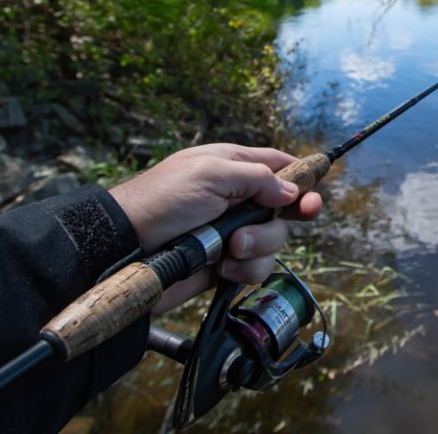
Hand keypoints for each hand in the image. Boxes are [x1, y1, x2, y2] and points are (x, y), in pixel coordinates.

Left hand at [109, 143, 322, 312]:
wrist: (123, 251)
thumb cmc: (161, 202)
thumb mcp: (210, 174)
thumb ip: (257, 178)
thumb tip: (291, 192)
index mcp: (232, 167)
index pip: (278, 167)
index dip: (301, 179)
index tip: (314, 194)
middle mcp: (236, 200)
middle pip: (284, 209)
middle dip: (283, 219)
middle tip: (293, 218)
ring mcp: (231, 234)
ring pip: (273, 242)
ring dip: (258, 247)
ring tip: (229, 249)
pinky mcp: (224, 264)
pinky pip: (255, 269)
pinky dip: (243, 270)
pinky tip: (221, 267)